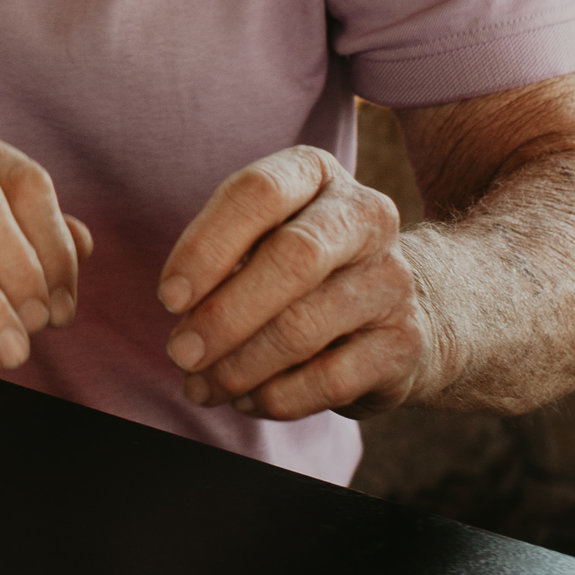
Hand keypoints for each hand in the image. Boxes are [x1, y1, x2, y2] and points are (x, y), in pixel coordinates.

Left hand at [159, 147, 437, 420]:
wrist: (401, 310)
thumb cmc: (302, 270)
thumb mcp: (261, 238)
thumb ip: (222, 260)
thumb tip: (182, 311)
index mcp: (316, 174)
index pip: (258, 192)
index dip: (206, 247)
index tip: (169, 298)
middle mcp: (365, 217)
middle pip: (291, 258)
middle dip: (223, 315)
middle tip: (180, 354)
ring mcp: (392, 280)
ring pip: (304, 326)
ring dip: (239, 366)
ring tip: (202, 386)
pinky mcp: (405, 342)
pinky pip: (330, 379)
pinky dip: (277, 397)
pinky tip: (248, 400)